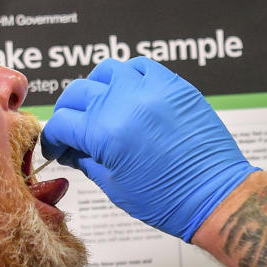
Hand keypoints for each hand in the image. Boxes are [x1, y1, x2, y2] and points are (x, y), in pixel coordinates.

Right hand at [40, 57, 258, 240]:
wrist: (213, 196)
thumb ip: (86, 161)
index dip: (53, 139)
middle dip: (69, 113)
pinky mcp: (173, 85)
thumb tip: (71, 150)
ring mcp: (150, 89)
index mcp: (104, 132)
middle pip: (77, 93)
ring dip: (96, 88)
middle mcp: (124, 103)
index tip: (57, 148)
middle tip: (73, 130)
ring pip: (106, 71)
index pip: (62, 123)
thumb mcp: (114, 186)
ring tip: (100, 107)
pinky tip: (128, 95)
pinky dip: (128, 77)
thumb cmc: (168, 200)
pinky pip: (141, 67)